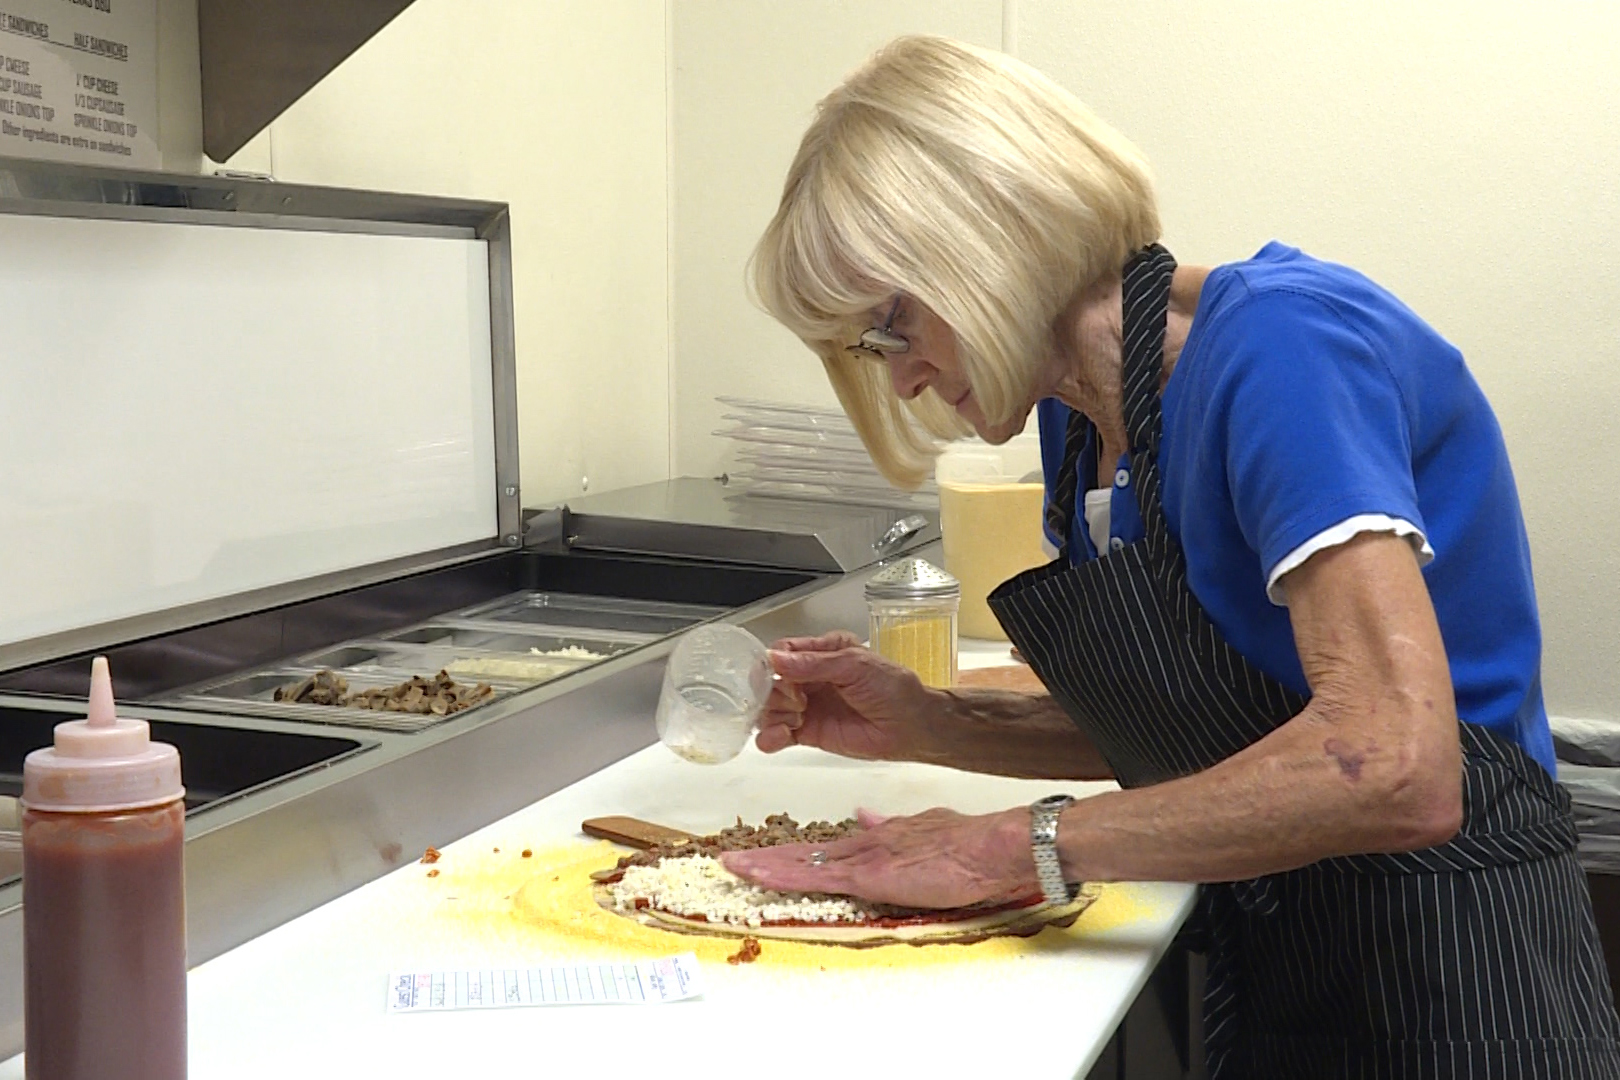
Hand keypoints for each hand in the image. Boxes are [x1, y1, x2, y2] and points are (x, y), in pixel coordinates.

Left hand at [720, 807, 1038, 909]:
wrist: (985, 846)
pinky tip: (755, 875)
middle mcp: (860, 844)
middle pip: (802, 853)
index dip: (792, 852)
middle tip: (731, 858)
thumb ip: (889, 826)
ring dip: (763, 864)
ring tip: (730, 865)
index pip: (823, 848)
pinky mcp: (864, 876)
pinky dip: (780, 876)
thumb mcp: (920, 830)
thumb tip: (864, 817)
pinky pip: (812, 878)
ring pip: (800, 863)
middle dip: (765, 856)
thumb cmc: (964, 845)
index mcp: (874, 838)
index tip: (766, 854)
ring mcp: (860, 859)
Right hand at [757, 631, 940, 759]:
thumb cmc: (893, 690)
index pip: (783, 652)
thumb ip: (814, 664)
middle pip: (770, 681)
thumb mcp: (855, 665)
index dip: (772, 663)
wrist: (911, 727)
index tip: (773, 673)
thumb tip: (776, 659)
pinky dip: (769, 736)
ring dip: (772, 713)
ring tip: (795, 719)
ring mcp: (808, 706)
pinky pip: (777, 734)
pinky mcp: (808, 733)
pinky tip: (778, 737)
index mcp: (823, 653)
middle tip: (798, 700)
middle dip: (774, 691)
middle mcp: (811, 678)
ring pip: (769, 707)